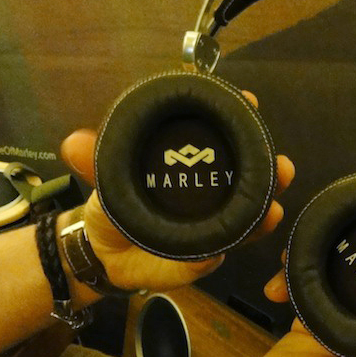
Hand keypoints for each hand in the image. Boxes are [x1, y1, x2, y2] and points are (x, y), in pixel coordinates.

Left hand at [60, 91, 294, 291]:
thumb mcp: (104, 181)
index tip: (248, 100)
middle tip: (281, 162)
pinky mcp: (211, 248)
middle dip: (268, 163)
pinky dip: (245, 236)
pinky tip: (252, 231)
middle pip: (247, 171)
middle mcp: (209, 187)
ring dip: (268, 201)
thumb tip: (74, 143)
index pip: (218, 135)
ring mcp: (215, 218)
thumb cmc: (112, 209)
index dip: (237, 116)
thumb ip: (95, 162)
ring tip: (277, 198)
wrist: (106, 255)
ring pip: (250, 207)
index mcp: (187, 163)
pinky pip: (232, 243)